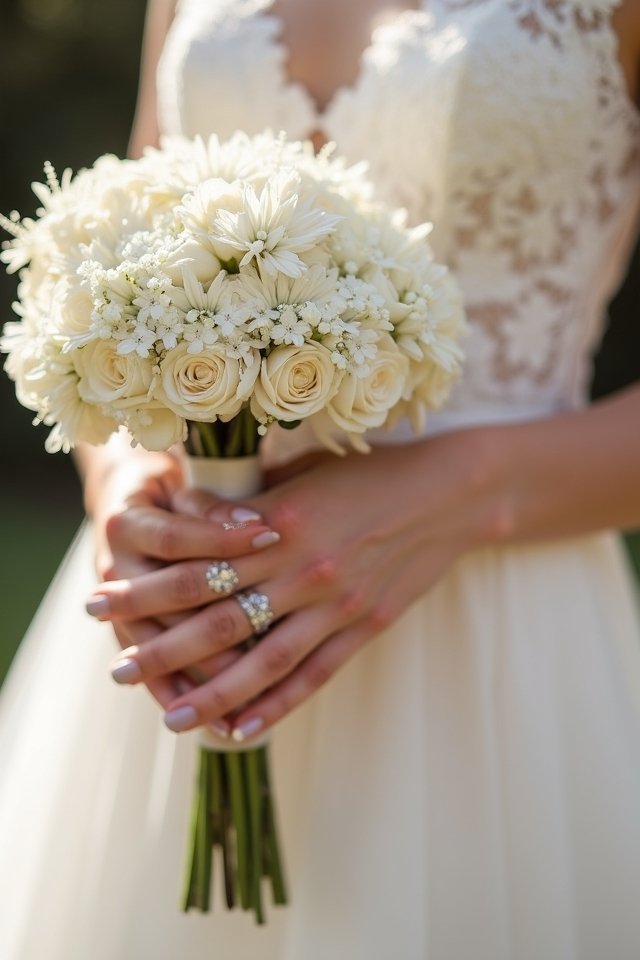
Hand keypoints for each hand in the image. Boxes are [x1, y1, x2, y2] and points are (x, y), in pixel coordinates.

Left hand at [95, 428, 496, 737]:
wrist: (447, 494)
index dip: (146, 589)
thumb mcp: (304, 475)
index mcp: (281, 521)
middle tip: (117, 670)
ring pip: (262, 660)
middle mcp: (303, 567)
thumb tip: (196, 522)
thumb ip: (252, 506)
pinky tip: (243, 728)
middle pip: (218, 618)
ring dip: (212, 693)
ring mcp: (336, 602)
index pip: (197, 565)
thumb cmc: (368, 475)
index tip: (102, 604)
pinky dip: (277, 705)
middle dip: (162, 648)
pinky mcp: (365, 626)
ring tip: (170, 718)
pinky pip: (314, 675)